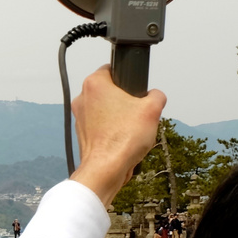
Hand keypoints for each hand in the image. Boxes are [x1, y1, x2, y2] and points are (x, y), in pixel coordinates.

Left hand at [70, 65, 166, 207]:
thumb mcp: (152, 109)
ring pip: (106, 110)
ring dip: (120, 116)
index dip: (127, 77)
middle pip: (110, 91)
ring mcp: (80, 117)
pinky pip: (102, 126)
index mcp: (94, 84)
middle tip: (137, 111)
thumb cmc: (123, 138)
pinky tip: (124, 139)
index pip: (111, 69)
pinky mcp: (82, 133)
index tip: (135, 87)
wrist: (106, 168)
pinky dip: (113, 130)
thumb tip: (155, 96)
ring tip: (132, 128)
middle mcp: (82, 98)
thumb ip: (157, 95)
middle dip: (125, 100)